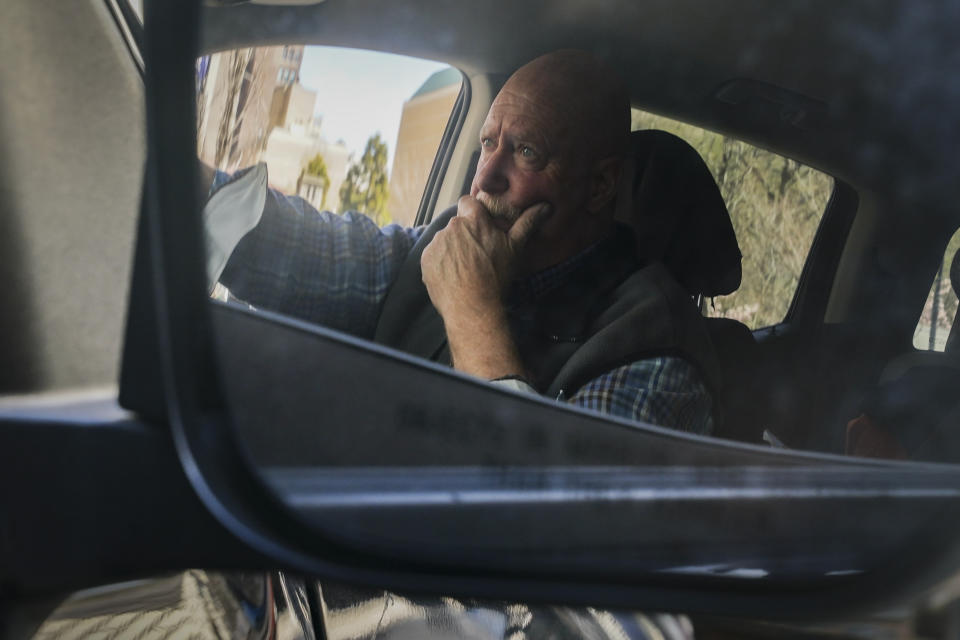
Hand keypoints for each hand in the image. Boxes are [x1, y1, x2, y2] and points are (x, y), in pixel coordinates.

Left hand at [421, 196, 550, 377]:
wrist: (472, 306)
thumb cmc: (496, 276)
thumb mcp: (515, 248)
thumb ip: (527, 223)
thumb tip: (546, 206)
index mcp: (473, 220)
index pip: (468, 201)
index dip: (473, 212)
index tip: (480, 225)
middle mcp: (451, 227)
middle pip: (457, 224)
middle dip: (465, 234)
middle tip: (476, 254)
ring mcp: (436, 243)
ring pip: (444, 240)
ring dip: (452, 249)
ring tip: (464, 269)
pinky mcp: (426, 260)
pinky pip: (434, 256)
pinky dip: (441, 263)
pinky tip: (453, 277)